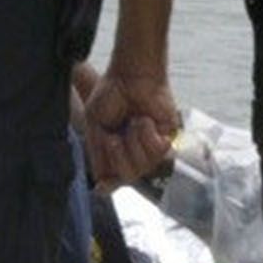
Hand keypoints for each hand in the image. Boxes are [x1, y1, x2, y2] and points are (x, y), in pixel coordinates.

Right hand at [78, 63, 182, 190]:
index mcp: (116, 150)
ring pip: (144, 166)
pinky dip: (147, 134)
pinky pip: (158, 151)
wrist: (129, 75)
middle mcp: (135, 151)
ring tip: (133, 122)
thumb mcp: (94, 125)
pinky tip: (145, 120)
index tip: (102, 187)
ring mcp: (152, 146)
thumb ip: (97, 154)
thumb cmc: (111, 94)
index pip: (114, 177)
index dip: (110, 184)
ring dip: (133, 142)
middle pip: (128, 177)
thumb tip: (100, 183)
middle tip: (114, 136)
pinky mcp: (168, 137)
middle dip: (118, 157)